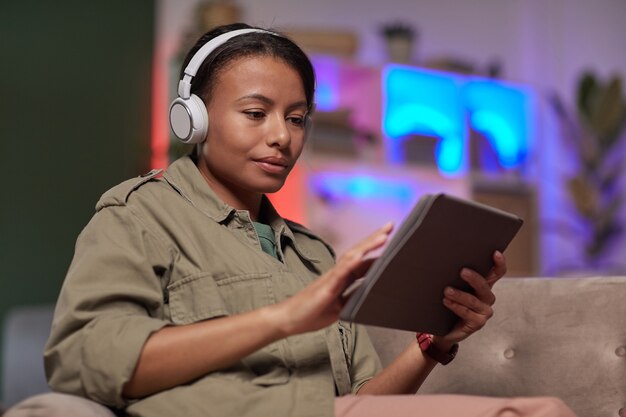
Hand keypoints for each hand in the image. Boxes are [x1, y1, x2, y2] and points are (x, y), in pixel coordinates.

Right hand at [272, 222, 392, 336]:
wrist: (289, 320)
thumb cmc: (312, 312)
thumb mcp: (340, 307)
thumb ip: (353, 297)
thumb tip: (370, 292)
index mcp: (342, 279)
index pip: (363, 261)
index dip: (377, 251)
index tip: (393, 240)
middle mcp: (337, 274)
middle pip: (358, 252)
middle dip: (375, 239)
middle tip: (391, 225)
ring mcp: (331, 278)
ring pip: (351, 257)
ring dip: (367, 246)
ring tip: (383, 236)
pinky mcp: (325, 287)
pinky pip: (339, 273)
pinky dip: (351, 263)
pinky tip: (361, 256)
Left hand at [435, 251, 506, 346]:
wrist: (445, 328)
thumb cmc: (450, 303)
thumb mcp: (454, 287)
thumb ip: (456, 277)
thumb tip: (447, 260)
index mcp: (484, 286)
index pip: (497, 273)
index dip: (499, 263)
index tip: (495, 253)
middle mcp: (487, 298)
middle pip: (484, 286)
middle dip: (474, 278)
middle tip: (462, 271)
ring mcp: (484, 311)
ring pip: (473, 300)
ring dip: (459, 295)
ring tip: (447, 290)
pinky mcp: (478, 322)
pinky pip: (467, 313)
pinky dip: (456, 306)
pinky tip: (447, 301)